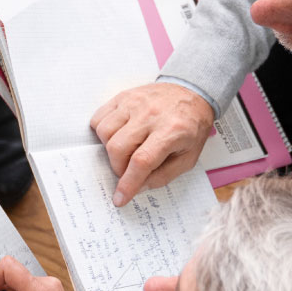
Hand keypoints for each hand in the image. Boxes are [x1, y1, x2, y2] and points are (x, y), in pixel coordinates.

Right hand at [89, 83, 213, 205]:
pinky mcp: (123, 96)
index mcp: (172, 130)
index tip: (120, 198)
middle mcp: (151, 114)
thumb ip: (163, 176)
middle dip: (118, 167)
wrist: (192, 92)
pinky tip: (117, 135)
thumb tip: (138, 187)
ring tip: (125, 150)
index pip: (142, 161)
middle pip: (118, 148)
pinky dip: (102, 132)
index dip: (128, 183)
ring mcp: (134, 102)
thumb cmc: (191, 126)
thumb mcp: (188, 157)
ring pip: (105, 132)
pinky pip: (100, 118)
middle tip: (128, 170)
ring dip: (110, 149)